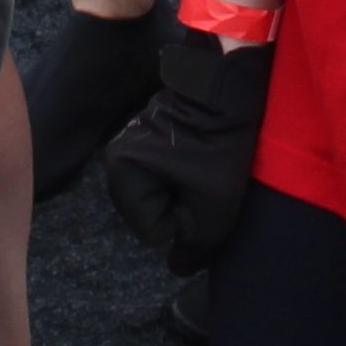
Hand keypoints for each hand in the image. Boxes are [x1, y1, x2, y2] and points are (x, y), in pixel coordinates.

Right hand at [102, 21, 272, 269]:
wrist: (230, 79)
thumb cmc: (221, 141)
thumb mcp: (215, 207)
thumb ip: (195, 247)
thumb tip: (178, 266)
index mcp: (121, 173)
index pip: (153, 232)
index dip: (184, 220)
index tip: (200, 185)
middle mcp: (116, 158)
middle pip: (152, 214)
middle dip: (182, 204)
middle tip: (206, 174)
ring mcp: (131, 143)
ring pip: (161, 195)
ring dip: (186, 189)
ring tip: (206, 161)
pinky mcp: (150, 133)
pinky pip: (166, 173)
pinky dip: (186, 170)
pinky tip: (203, 152)